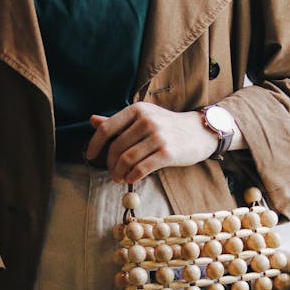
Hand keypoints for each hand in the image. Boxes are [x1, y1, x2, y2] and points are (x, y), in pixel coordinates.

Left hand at [86, 102, 217, 182]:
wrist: (199, 131)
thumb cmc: (168, 126)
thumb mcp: (144, 117)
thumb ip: (119, 121)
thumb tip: (92, 120)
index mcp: (137, 110)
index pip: (107, 128)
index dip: (94, 144)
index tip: (90, 155)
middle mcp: (146, 121)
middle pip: (116, 147)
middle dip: (110, 164)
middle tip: (112, 173)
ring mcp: (157, 137)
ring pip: (127, 159)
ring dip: (119, 173)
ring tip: (120, 178)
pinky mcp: (167, 153)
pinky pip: (141, 168)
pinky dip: (132, 176)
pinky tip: (131, 179)